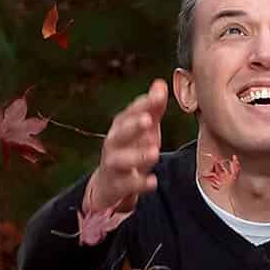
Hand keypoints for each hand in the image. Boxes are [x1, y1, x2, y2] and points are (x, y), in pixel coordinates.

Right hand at [77, 77, 168, 238]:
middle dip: (133, 126)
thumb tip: (160, 84)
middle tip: (148, 120)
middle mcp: (113, 143)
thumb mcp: (144, 128)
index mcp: (120, 126)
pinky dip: (139, 183)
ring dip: (137, 156)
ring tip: (154, 153)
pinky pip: (126, 185)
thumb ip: (153, 107)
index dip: (143, 104)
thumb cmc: (130, 149)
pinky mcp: (116, 185)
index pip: (130, 112)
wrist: (109, 183)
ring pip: (121, 160)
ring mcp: (113, 164)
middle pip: (120, 133)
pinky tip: (152, 181)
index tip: (158, 96)